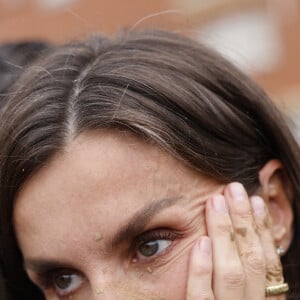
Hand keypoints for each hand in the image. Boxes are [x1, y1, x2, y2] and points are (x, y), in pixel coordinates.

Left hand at [186, 182, 285, 299]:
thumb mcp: (244, 295)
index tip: (256, 200)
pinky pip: (202, 297)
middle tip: (233, 188)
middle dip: (244, 221)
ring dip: (224, 233)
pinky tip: (201, 242)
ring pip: (231, 274)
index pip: (268, 261)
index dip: (262, 229)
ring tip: (215, 202)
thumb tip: (243, 231)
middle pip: (251, 260)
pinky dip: (203, 270)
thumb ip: (244, 273)